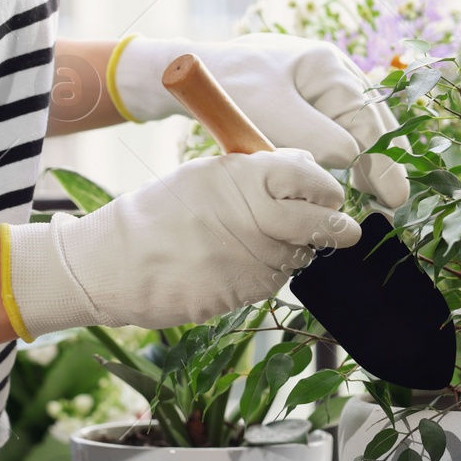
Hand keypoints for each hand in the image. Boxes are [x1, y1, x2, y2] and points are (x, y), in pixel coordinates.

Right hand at [3, 150, 361, 336]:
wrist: (115, 264)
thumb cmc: (160, 212)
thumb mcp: (206, 174)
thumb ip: (260, 170)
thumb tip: (307, 167)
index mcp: (242, 178)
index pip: (309, 178)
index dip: (326, 188)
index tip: (330, 195)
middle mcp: (251, 217)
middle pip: (319, 223)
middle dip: (337, 227)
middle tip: (345, 229)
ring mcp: (248, 259)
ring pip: (299, 256)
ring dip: (297, 250)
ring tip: (268, 241)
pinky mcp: (242, 293)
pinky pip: (275, 282)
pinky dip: (271, 272)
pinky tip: (244, 263)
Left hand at [112, 33, 409, 208]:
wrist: (193, 74)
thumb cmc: (227, 87)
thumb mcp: (269, 112)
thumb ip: (312, 135)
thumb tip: (352, 160)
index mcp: (327, 66)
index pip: (366, 119)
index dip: (383, 159)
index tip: (394, 195)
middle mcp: (334, 73)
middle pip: (372, 122)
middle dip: (383, 161)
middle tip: (393, 201)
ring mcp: (324, 88)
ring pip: (359, 130)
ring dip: (368, 161)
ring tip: (379, 196)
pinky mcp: (310, 105)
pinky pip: (340, 133)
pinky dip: (348, 156)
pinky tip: (354, 181)